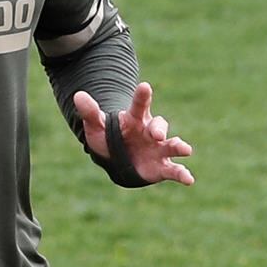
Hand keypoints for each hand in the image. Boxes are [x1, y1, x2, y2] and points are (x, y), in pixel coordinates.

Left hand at [72, 82, 193, 185]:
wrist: (117, 161)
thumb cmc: (109, 139)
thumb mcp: (97, 127)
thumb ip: (91, 113)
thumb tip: (77, 95)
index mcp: (135, 119)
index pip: (140, 105)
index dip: (142, 96)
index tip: (145, 86)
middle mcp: (150, 132)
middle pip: (159, 125)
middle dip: (160, 128)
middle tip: (156, 134)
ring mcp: (158, 149)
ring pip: (172, 145)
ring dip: (179, 146)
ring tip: (186, 150)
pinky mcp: (162, 167)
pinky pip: (174, 170)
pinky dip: (182, 174)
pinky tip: (189, 180)